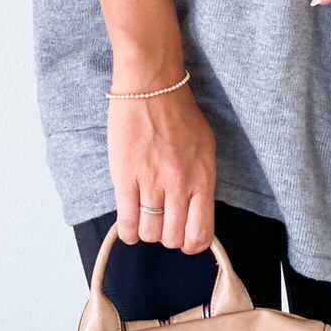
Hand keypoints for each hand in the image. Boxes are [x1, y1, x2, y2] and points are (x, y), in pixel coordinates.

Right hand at [107, 60, 217, 254]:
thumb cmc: (179, 113)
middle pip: (173, 238)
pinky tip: (128, 223)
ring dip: (146, 232)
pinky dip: (127, 231)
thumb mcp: (205, 148)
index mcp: (203, 178)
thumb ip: (202, 181)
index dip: (191, 244)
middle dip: (167, 236)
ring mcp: (152, 182)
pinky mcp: (125, 178)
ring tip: (144, 217)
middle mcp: (180, 184)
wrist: (151, 86)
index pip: (201, 233)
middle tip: (162, 222)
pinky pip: (126, 222)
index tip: (183, 238)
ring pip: (150, 234)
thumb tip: (197, 213)